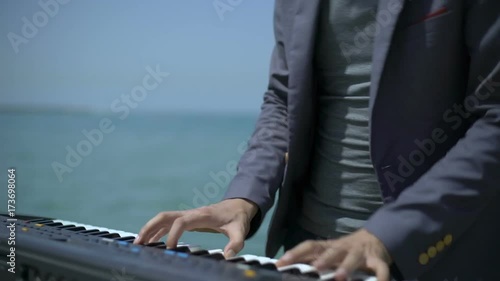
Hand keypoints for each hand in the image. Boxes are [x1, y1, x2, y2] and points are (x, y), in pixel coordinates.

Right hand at [133, 198, 257, 256]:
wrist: (238, 205)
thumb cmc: (238, 218)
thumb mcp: (240, 231)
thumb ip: (236, 243)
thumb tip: (228, 257)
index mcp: (202, 215)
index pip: (182, 221)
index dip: (173, 234)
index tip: (170, 249)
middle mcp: (191, 213)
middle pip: (165, 216)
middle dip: (150, 227)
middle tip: (139, 242)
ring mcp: (187, 215)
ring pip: (163, 219)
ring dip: (149, 229)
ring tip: (138, 244)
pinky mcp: (187, 219)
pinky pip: (167, 223)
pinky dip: (156, 231)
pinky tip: (151, 243)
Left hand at [276, 229, 391, 280]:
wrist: (374, 238)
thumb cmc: (344, 250)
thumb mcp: (327, 252)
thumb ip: (310, 259)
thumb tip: (284, 267)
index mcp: (328, 246)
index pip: (309, 246)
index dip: (295, 253)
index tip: (281, 263)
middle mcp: (344, 248)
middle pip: (332, 251)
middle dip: (324, 259)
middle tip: (315, 268)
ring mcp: (361, 253)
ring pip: (354, 258)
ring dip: (346, 266)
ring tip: (340, 277)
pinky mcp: (378, 261)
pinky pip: (381, 269)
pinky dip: (381, 276)